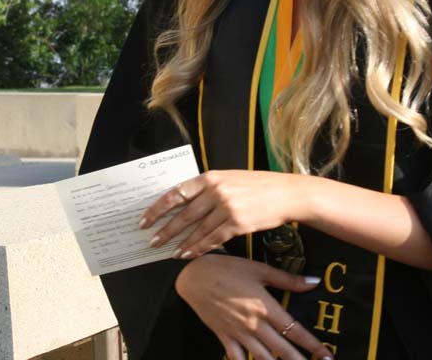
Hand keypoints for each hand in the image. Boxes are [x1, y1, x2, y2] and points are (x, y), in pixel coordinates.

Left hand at [141, 170, 307, 259]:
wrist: (287, 193)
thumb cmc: (258, 186)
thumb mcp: (230, 178)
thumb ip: (208, 188)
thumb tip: (183, 203)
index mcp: (210, 177)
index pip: (176, 193)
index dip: (158, 208)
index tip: (145, 219)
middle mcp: (216, 190)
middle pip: (183, 214)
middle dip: (165, 230)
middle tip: (152, 241)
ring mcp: (227, 207)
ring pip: (197, 230)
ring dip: (182, 243)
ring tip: (170, 252)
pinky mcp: (238, 223)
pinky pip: (213, 239)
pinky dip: (199, 248)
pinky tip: (190, 254)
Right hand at [175, 254, 331, 359]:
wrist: (194, 276)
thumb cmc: (228, 269)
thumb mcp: (259, 269)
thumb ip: (287, 279)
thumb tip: (314, 281)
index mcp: (266, 307)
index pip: (294, 330)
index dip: (312, 345)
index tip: (327, 355)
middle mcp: (255, 325)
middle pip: (283, 350)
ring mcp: (239, 334)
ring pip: (263, 359)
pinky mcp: (225, 337)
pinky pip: (237, 359)